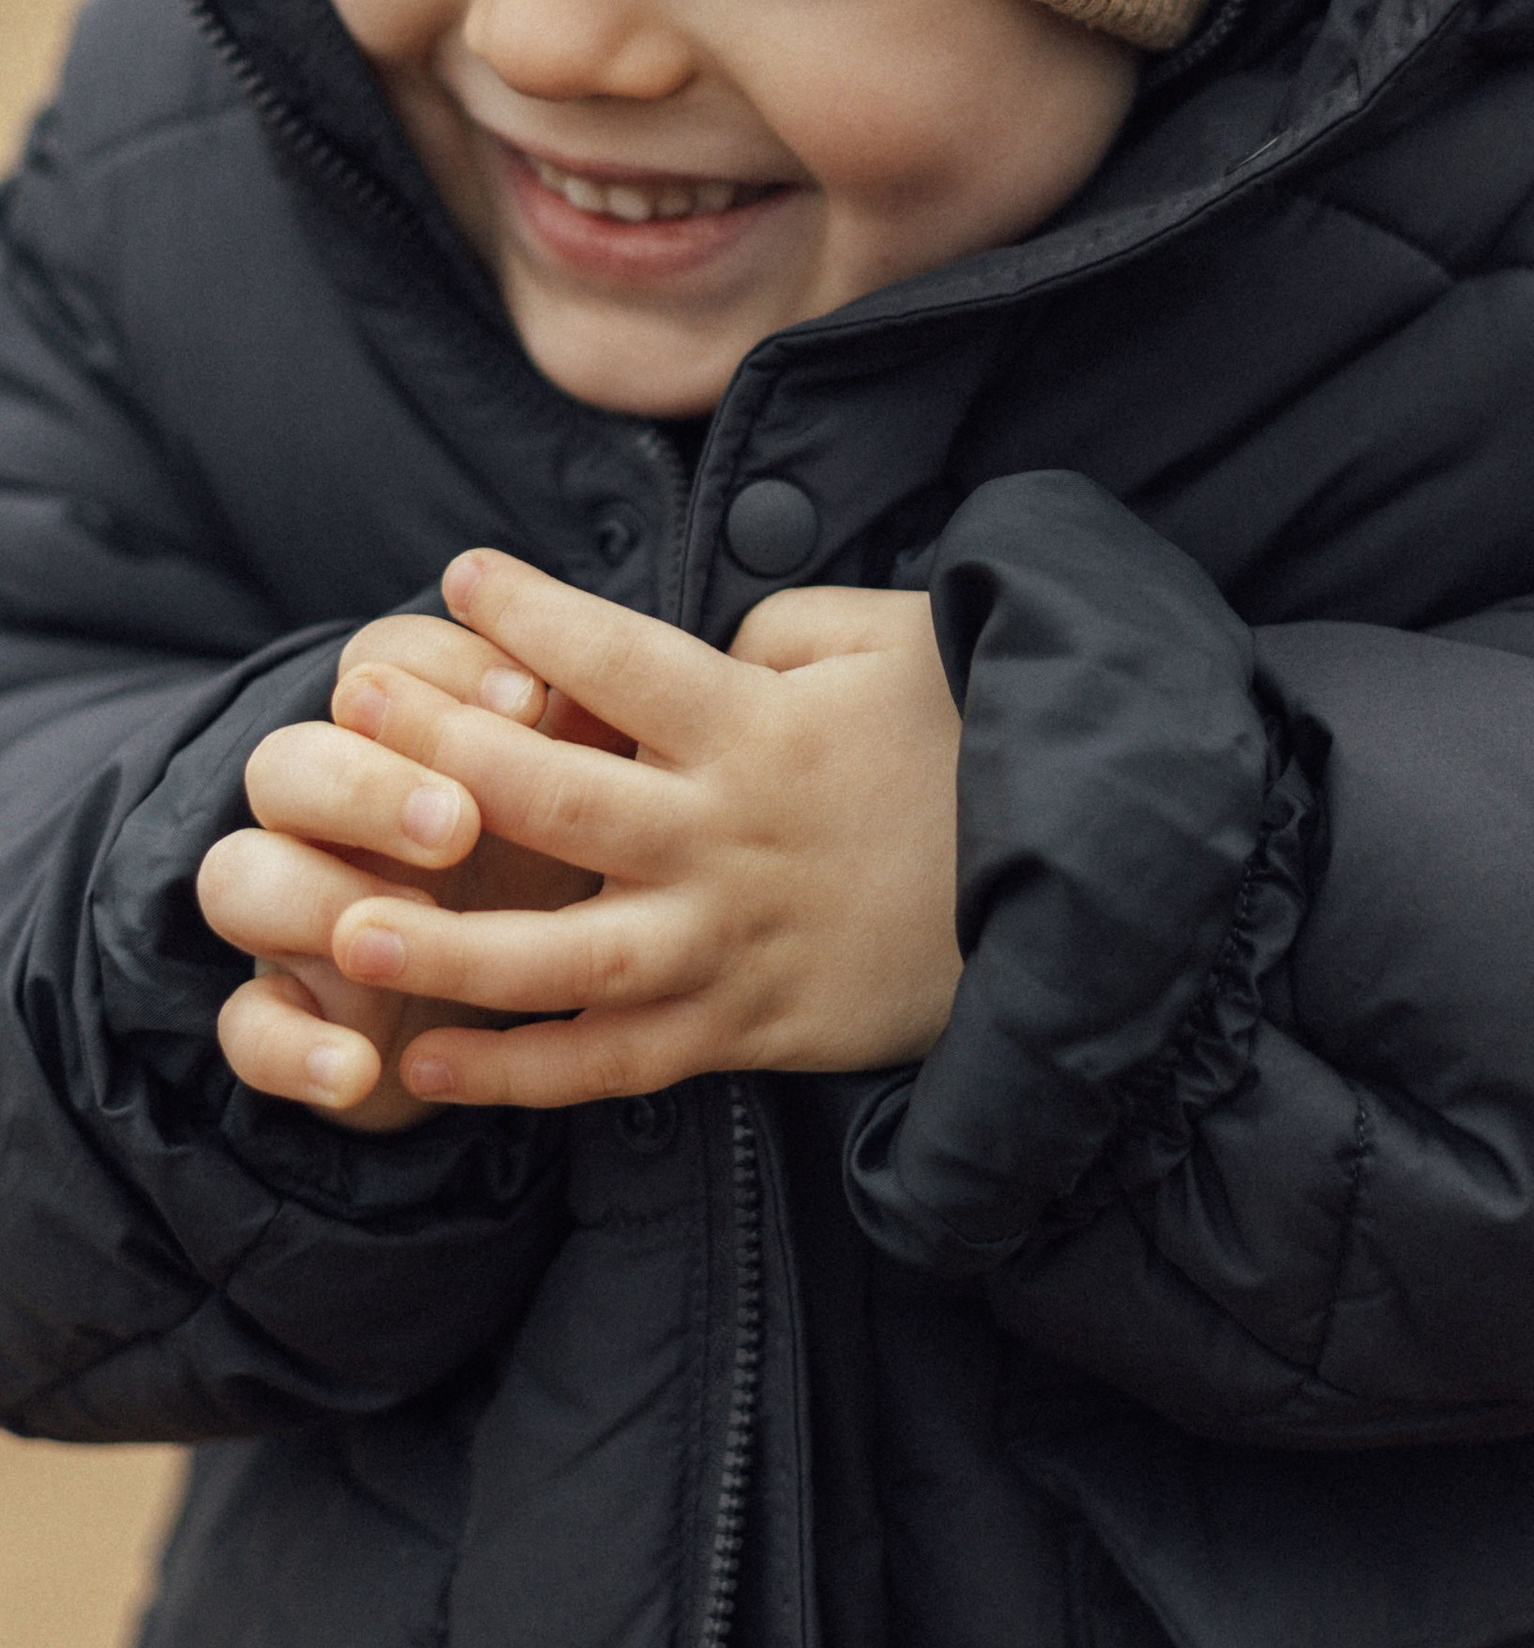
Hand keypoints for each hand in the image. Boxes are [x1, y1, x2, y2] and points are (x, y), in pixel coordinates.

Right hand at [203, 613, 612, 1132]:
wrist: (524, 996)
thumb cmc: (560, 853)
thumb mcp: (583, 788)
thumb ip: (591, 727)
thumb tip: (613, 675)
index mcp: (406, 734)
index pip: (382, 662)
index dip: (441, 672)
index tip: (532, 702)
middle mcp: (327, 813)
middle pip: (289, 760)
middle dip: (367, 782)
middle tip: (459, 823)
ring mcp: (291, 915)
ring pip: (240, 877)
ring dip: (312, 898)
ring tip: (385, 934)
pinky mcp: (286, 1017)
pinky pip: (247, 1028)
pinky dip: (291, 1052)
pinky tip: (356, 1071)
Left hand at [239, 551, 963, 1117]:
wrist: (1077, 889)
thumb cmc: (979, 745)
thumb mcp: (897, 643)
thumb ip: (782, 628)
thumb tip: (701, 644)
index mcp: (759, 729)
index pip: (617, 656)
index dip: (531, 611)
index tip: (462, 573)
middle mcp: (728, 837)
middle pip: (555, 795)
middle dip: (439, 749)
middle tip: (348, 710)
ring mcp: (733, 943)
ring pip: (564, 953)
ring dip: (449, 941)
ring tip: (342, 924)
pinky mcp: (749, 1031)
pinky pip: (615, 1065)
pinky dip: (520, 1074)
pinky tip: (428, 1061)